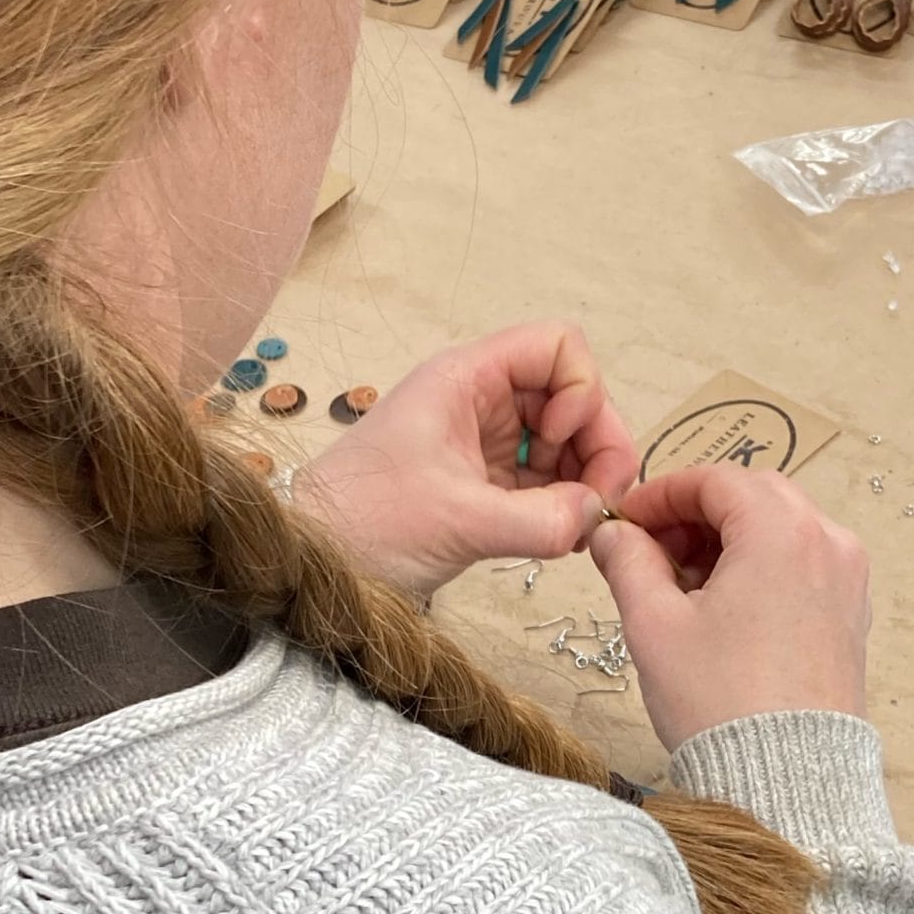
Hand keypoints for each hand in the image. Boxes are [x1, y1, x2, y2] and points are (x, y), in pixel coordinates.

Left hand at [294, 321, 637, 599]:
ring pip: (568, 442)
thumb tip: (597, 516)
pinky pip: (549, 481)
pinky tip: (560, 537)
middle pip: (573, 397)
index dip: (579, 390)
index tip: (560, 443)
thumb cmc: (363, 524)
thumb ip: (540, 519)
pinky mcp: (486, 485)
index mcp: (467, 379)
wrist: (315, 566)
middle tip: (598, 505)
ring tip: (575, 529)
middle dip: (596, 446)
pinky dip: (565, 505)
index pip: (557, 346)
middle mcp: (482, 401)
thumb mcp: (459, 522)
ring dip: (585, 481)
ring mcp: (487, 443)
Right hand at [591, 465, 869, 750]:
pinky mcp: (852, 616)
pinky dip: (761, 568)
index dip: (662, 494)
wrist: (787, 782)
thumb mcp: (654, 625)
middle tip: (650, 550)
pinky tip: (722, 609)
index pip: (716, 479)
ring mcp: (848, 580)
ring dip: (728, 541)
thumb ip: (628, 562)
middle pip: (754, 496)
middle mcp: (828, 542)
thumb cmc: (721, 702)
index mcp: (782, 531)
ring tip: (680, 585)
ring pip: (781, 530)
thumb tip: (613, 534)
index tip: (626, 521)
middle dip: (696, 514)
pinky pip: (803, 566)